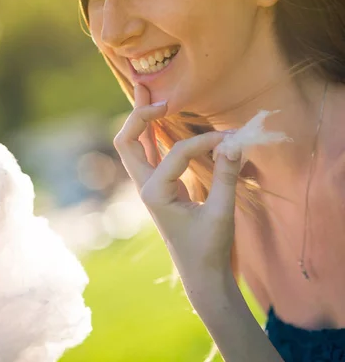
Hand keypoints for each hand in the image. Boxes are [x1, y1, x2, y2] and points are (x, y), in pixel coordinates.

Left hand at [113, 84, 242, 296]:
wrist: (200, 273)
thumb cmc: (209, 247)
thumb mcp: (221, 213)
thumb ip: (226, 176)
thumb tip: (234, 142)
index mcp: (156, 193)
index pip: (178, 152)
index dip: (206, 141)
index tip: (232, 140)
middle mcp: (146, 186)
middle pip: (127, 141)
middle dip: (139, 114)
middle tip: (157, 94)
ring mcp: (150, 186)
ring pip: (133, 145)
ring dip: (139, 119)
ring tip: (144, 88)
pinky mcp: (160, 186)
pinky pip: (148, 152)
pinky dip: (151, 132)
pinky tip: (158, 117)